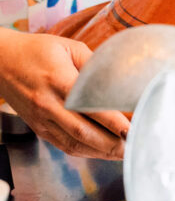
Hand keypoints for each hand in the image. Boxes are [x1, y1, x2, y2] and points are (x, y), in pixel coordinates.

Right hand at [0, 29, 129, 159]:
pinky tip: (102, 152)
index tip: (132, 128)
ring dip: (101, 152)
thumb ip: (94, 63)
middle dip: (112, 143)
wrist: (0, 62)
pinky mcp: (39, 128)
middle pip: (83, 132)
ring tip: (124, 153)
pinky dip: (85, 151)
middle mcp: (49, 104)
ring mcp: (42, 119)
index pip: (90, 107)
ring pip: (74, 143)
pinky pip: (64, 145)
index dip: (112, 121)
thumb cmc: (38, 51)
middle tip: (135, 146)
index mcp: (59, 81)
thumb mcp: (69, 47)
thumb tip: (119, 80)